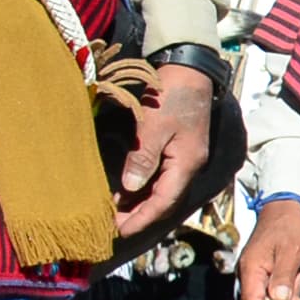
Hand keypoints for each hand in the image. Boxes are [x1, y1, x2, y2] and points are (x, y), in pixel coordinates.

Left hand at [111, 65, 217, 237]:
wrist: (189, 67)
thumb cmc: (171, 95)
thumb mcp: (154, 126)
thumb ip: (143, 159)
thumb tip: (130, 189)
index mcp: (187, 163)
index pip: (163, 202)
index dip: (140, 219)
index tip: (118, 231)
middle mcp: (189, 165)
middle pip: (164, 200)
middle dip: (139, 215)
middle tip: (110, 225)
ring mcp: (185, 157)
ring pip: (162, 189)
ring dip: (140, 202)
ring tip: (114, 211)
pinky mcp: (179, 148)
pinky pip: (161, 177)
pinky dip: (143, 187)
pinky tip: (126, 190)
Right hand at [235, 198, 299, 299]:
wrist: (286, 210)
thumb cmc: (288, 228)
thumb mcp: (291, 252)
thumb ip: (284, 276)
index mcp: (250, 270)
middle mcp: (249, 275)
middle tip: (297, 283)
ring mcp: (256, 274)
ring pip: (272, 297)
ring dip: (288, 291)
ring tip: (296, 270)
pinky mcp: (264, 273)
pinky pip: (276, 288)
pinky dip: (288, 284)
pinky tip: (295, 270)